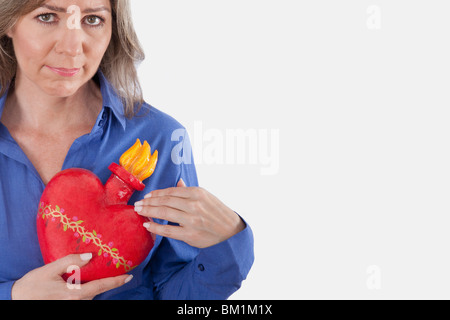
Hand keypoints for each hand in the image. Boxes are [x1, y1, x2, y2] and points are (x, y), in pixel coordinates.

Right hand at [11, 253, 132, 299]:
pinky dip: (89, 286)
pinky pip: (84, 295)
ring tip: (103, 269)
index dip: (116, 281)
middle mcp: (76, 302)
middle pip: (98, 290)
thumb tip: (90, 256)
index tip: (129, 276)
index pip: (101, 286)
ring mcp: (73, 304)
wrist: (17, 299)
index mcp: (74, 294)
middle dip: (109, 280)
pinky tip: (87, 276)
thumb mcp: (50, 269)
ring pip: (91, 293)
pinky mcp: (69, 303)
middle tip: (118, 268)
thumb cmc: (33, 285)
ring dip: (98, 283)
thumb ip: (70, 261)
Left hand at [134, 180, 244, 248]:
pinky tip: (147, 225)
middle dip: (148, 202)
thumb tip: (178, 182)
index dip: (156, 193)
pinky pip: (168, 230)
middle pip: (164, 201)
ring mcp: (191, 220)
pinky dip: (155, 227)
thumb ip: (189, 191)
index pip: (171, 191)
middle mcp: (193, 204)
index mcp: (197, 193)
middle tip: (137, 204)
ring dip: (148, 211)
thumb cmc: (217, 212)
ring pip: (164, 213)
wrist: (231, 231)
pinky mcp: (190, 234)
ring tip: (139, 211)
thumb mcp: (206, 196)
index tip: (146, 195)